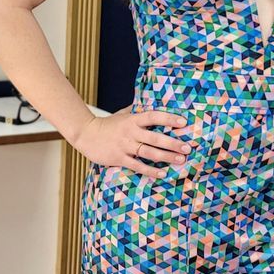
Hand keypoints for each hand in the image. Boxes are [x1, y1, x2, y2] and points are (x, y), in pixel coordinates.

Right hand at [74, 106, 191, 174]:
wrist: (85, 134)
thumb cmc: (107, 125)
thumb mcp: (122, 114)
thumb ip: (136, 110)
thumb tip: (150, 100)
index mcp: (133, 119)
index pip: (154, 116)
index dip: (169, 118)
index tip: (183, 122)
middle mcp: (130, 132)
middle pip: (155, 137)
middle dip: (173, 143)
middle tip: (187, 147)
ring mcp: (125, 146)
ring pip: (149, 152)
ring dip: (166, 157)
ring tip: (180, 160)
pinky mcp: (119, 158)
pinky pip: (138, 166)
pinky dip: (151, 170)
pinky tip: (163, 173)